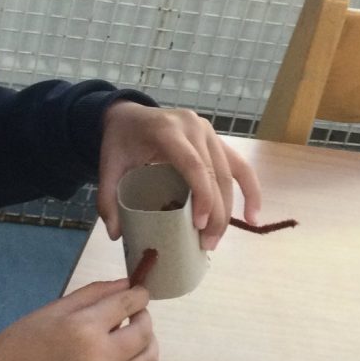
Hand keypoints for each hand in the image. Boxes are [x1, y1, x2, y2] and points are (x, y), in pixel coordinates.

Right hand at [0, 279, 156, 360]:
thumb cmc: (21, 345)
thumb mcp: (53, 309)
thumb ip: (93, 294)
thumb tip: (128, 285)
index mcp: (85, 328)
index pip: (130, 304)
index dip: (138, 295)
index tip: (137, 295)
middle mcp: (101, 359)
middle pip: (145, 333)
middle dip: (143, 318)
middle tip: (132, 317)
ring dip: (148, 346)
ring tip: (133, 342)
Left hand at [98, 102, 261, 250]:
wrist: (128, 116)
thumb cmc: (120, 141)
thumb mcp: (107, 166)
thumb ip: (107, 199)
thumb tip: (116, 234)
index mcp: (168, 130)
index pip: (193, 165)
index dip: (202, 196)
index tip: (199, 226)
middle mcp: (194, 127)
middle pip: (216, 173)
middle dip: (216, 213)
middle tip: (206, 244)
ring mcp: (209, 132)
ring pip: (231, 174)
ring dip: (229, 210)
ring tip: (216, 240)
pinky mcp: (217, 141)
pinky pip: (240, 167)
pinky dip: (250, 191)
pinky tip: (253, 216)